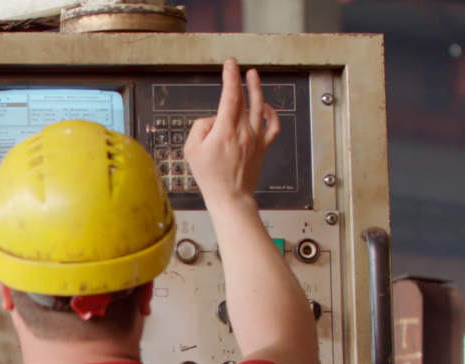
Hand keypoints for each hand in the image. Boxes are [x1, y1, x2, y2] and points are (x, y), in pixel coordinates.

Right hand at [184, 58, 280, 207]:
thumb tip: (213, 119)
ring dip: (257, 89)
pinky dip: (272, 113)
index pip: (230, 96)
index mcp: (225, 131)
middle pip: (244, 99)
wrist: (230, 197)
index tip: (229, 65)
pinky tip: (267, 107)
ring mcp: (255, 139)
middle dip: (239, 80)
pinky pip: (272, 126)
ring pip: (259, 107)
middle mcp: (243, 132)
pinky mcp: (262, 147)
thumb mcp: (192, 151)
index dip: (230, 77)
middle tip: (236, 68)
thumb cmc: (210, 177)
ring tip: (254, 76)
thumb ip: (200, 128)